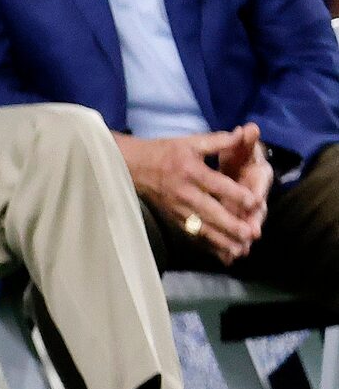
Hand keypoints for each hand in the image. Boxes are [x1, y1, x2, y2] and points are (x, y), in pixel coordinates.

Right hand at [119, 126, 267, 264]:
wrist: (132, 166)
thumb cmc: (165, 152)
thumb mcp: (190, 142)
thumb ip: (218, 141)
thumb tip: (243, 133)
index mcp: (191, 171)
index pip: (218, 185)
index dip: (238, 195)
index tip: (256, 203)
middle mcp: (185, 192)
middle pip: (211, 212)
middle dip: (231, 225)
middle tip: (251, 234)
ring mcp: (178, 208)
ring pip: (203, 228)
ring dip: (222, 241)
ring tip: (241, 250)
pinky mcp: (174, 218)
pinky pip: (193, 234)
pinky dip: (209, 246)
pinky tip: (223, 255)